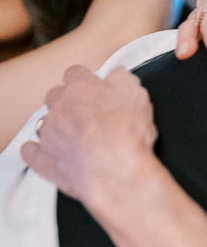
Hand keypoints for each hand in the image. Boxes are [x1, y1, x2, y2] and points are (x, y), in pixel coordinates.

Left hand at [21, 65, 159, 218]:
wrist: (115, 171)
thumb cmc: (126, 134)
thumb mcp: (136, 94)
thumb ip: (122, 79)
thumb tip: (118, 75)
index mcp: (80, 87)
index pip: (76, 74)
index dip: (86, 81)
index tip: (93, 89)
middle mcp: (59, 106)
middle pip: (55, 96)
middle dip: (67, 103)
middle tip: (86, 114)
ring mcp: (49, 133)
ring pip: (44, 122)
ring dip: (55, 126)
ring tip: (73, 137)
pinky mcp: (45, 160)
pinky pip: (31, 152)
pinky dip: (36, 151)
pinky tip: (45, 152)